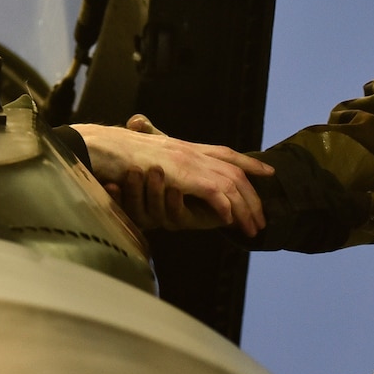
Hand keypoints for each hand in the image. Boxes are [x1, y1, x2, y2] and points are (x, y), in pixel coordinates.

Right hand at [70, 115, 273, 236]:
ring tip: (252, 228)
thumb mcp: (151, 154)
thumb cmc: (121, 152)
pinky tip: (229, 221)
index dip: (249, 162)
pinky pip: (213, 192)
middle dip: (252, 197)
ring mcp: (189, 161)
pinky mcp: (182, 174)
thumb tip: (171, 172)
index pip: (227, 153)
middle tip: (262, 219)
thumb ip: (166, 162)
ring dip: (244, 208)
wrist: (106, 147)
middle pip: (236, 173)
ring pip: (230, 185)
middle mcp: (193, 151)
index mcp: (187, 146)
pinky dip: (224, 206)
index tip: (268, 172)